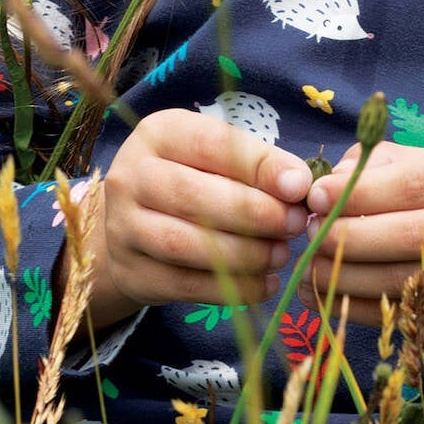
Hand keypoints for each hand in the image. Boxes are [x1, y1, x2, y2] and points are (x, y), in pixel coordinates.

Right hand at [75, 110, 311, 328]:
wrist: (133, 224)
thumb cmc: (191, 179)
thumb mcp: (217, 157)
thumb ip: (255, 165)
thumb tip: (300, 186)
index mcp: (158, 134)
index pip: (210, 145)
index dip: (258, 166)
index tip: (299, 186)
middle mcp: (131, 176)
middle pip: (193, 196)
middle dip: (254, 213)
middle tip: (293, 224)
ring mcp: (123, 227)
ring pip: (185, 244)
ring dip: (244, 254)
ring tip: (281, 255)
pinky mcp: (130, 271)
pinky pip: (184, 285)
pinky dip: (231, 288)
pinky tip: (264, 284)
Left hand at [299, 141, 423, 342]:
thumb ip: (386, 165)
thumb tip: (330, 183)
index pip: (410, 185)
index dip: (358, 192)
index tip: (315, 196)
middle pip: (405, 235)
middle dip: (345, 236)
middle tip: (307, 233)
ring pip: (402, 280)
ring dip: (345, 276)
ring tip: (309, 267)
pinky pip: (405, 315)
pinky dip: (359, 309)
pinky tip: (330, 297)